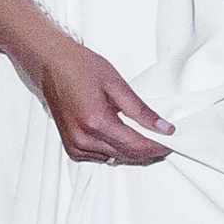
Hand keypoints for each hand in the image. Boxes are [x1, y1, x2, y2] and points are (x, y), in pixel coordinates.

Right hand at [34, 37, 174, 166]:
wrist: (52, 64)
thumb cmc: (80, 68)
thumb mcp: (117, 84)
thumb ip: (141, 110)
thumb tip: (163, 128)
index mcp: (96, 121)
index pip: (136, 145)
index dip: (157, 146)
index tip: (171, 142)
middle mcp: (84, 138)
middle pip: (126, 156)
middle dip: (148, 151)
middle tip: (162, 139)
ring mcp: (76, 145)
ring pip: (114, 159)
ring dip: (132, 152)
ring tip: (145, 137)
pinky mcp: (71, 147)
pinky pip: (100, 158)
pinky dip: (115, 152)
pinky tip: (121, 138)